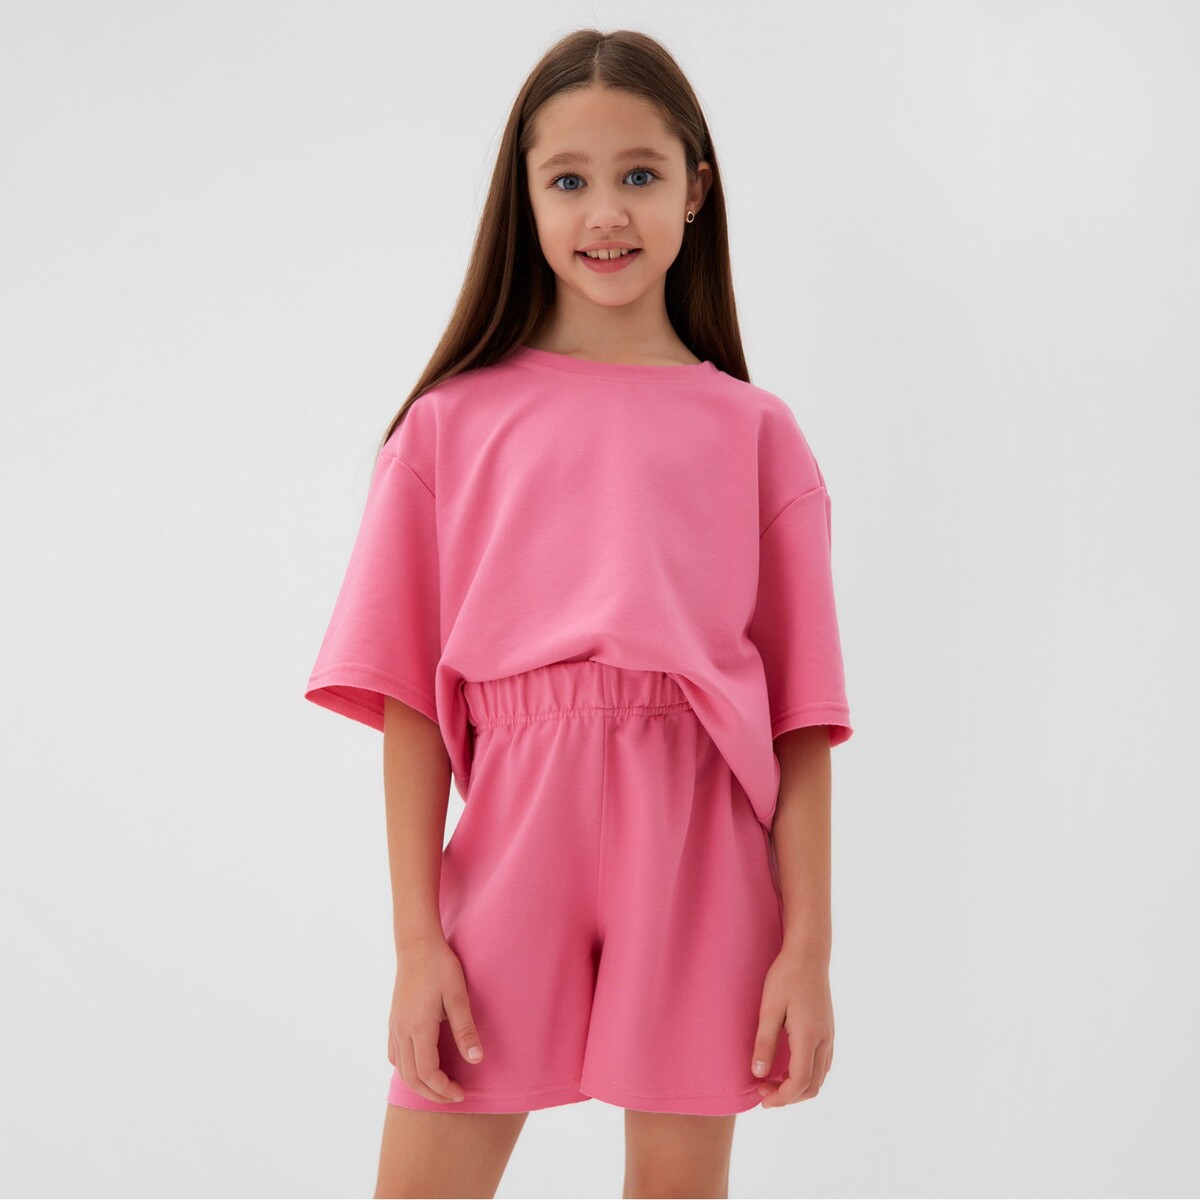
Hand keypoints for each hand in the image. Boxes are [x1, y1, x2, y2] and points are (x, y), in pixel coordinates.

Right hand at [389, 935, 485, 1103]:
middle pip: (412, 1078)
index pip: (427, 1073)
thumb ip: (465, 1029)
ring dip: (420, 1084)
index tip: (461, 1093)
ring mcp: (394, 1027)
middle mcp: (402, 1031)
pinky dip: (407, 1070)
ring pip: (401, 1070)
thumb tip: (476, 1060)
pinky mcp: (393, 1021)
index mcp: (418, 1027)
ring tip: (441, 1086)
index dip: (443, 1089)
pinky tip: (422, 1066)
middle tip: (454, 1096)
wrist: (416, 944)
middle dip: (433, 1093)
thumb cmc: (440, 966)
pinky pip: (395, 1056)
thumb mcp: (458, 995)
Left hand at [750, 948, 833, 1107]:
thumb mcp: (768, 1007)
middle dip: (788, 1096)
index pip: (799, 1082)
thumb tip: (758, 1074)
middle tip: (762, 1090)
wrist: (808, 954)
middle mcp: (824, 1040)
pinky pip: (822, 1064)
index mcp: (809, 1036)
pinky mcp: (828, 1031)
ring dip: (798, 1087)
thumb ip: (765, 1042)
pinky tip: (788, 1068)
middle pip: (812, 1086)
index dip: (781, 1097)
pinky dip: (807, 1075)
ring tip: (772, 1080)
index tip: (761, 1099)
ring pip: (819, 1077)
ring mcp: (829, 1036)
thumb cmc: (785, 976)